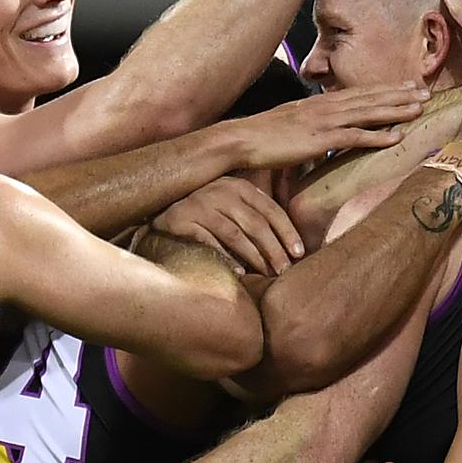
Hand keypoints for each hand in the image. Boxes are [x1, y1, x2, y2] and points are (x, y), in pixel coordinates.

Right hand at [152, 177, 302, 275]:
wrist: (161, 216)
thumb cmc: (206, 215)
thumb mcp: (233, 205)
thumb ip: (256, 214)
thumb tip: (293, 241)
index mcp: (239, 186)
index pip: (271, 210)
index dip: (288, 233)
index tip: (300, 253)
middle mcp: (221, 191)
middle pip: (257, 224)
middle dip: (274, 250)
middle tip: (285, 271)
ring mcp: (200, 204)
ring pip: (236, 235)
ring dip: (255, 258)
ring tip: (266, 275)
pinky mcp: (182, 219)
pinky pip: (210, 243)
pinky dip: (226, 259)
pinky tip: (240, 274)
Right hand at [233, 84, 429, 170]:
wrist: (240, 139)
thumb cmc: (262, 136)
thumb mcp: (292, 124)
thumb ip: (311, 125)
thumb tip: (324, 133)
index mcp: (320, 103)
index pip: (359, 93)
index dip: (385, 90)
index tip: (407, 87)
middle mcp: (326, 107)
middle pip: (370, 98)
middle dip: (399, 95)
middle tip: (426, 92)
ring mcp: (324, 122)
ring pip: (368, 113)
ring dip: (396, 111)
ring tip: (420, 108)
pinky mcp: (319, 140)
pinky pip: (354, 138)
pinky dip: (377, 136)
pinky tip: (397, 137)